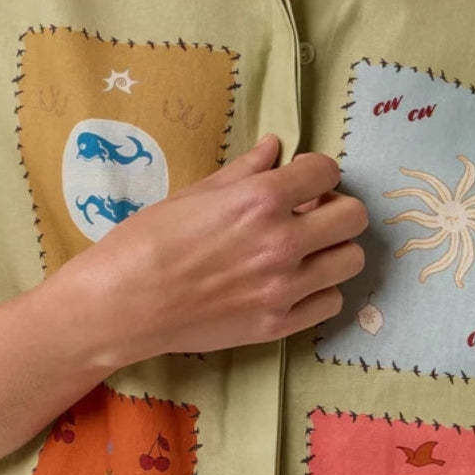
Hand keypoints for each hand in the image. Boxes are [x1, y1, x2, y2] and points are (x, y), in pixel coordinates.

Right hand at [57, 132, 367, 366]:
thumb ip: (243, 172)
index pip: (327, 172)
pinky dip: (319, 291)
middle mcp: (281, 242)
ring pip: (351, 261)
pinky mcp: (277, 325)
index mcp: (259, 200)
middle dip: (336, 208)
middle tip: (310, 214)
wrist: (120, 306)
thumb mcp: (193, 195)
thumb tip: (275, 148)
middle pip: (354, 217)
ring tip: (306, 251)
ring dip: (333, 250)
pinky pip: (330, 303)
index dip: (316, 172)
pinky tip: (294, 284)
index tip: (301, 180)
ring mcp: (283, 288)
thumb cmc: (145, 241)